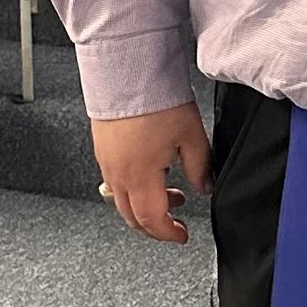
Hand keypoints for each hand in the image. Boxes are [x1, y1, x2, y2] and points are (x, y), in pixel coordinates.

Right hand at [92, 103, 211, 242]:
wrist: (127, 71)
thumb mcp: (192, 135)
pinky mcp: (102, 148)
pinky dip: (134, 188)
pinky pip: (115, 181)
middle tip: (174, 222)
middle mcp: (118, 174)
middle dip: (155, 226)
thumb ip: (200, 167)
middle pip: (132, 217)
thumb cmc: (156, 99)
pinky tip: (152, 173)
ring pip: (122, 200)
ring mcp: (107, 162)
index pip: (152, 220)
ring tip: (171, 193)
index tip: (181, 235)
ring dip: (145, 205)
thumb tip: (204, 186)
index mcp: (140, 177)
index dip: (168, 234)